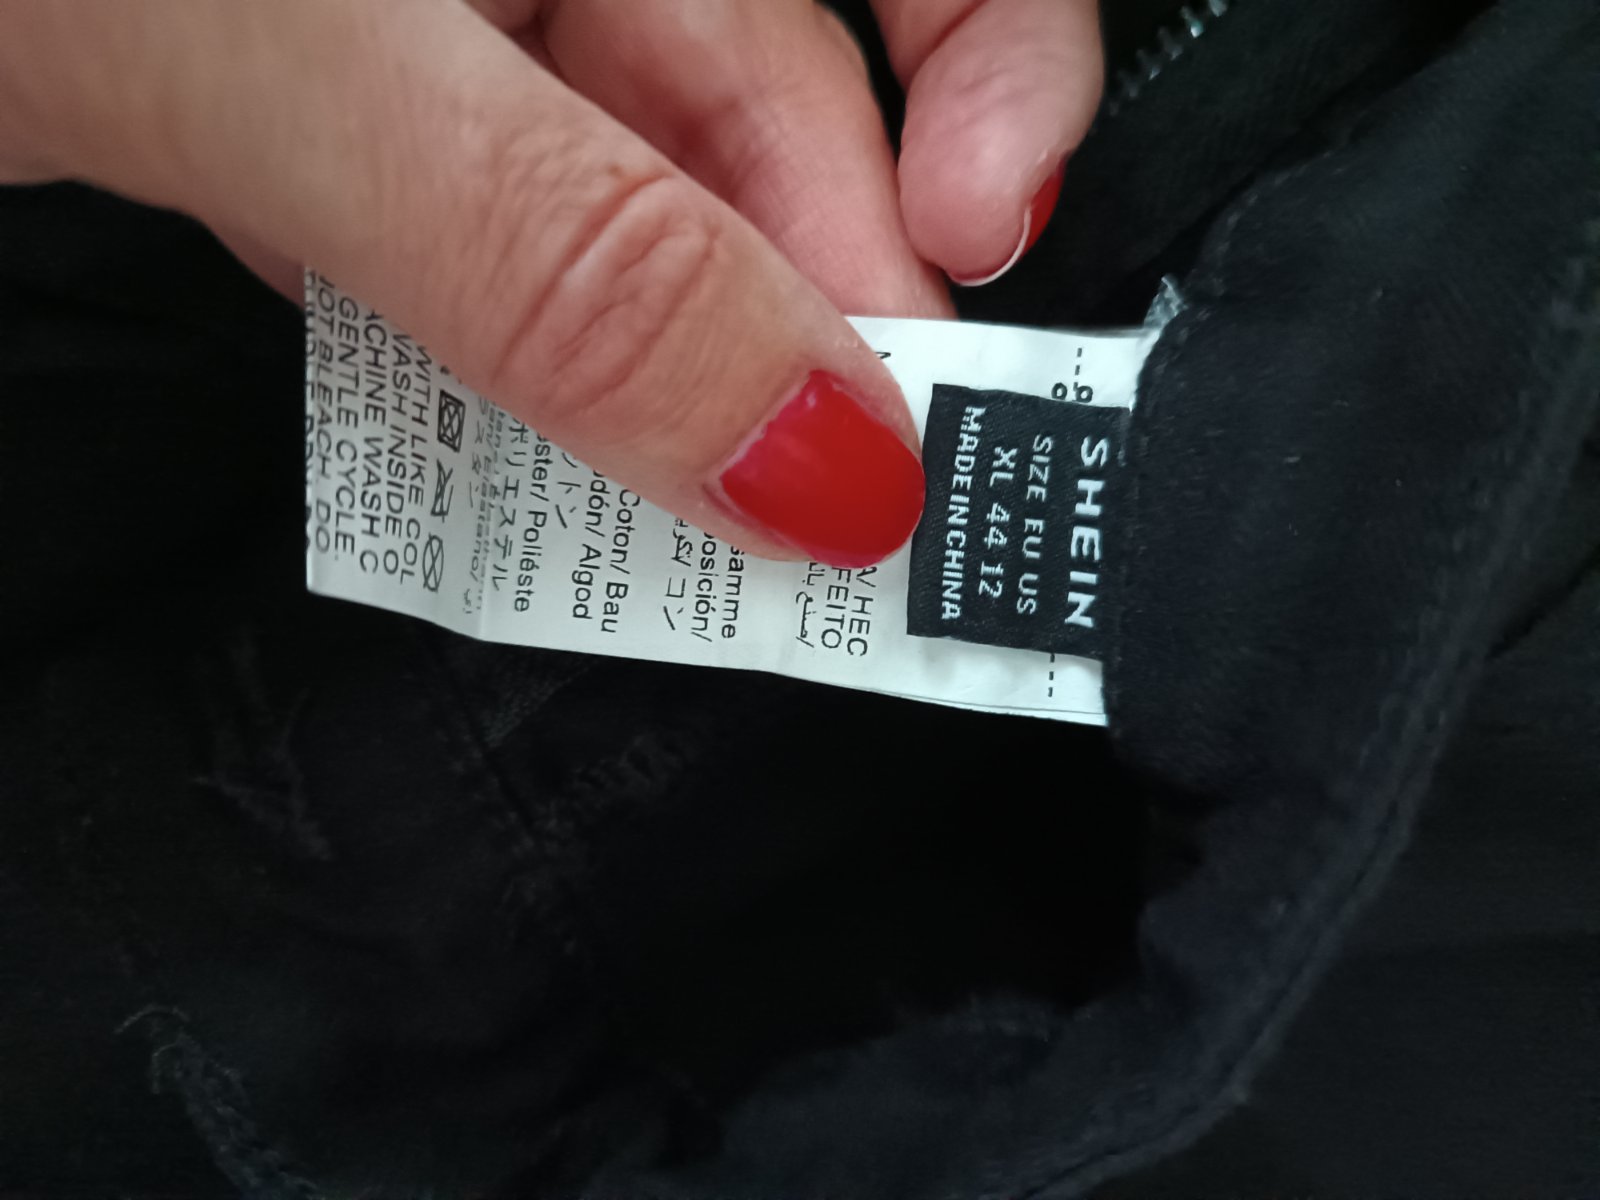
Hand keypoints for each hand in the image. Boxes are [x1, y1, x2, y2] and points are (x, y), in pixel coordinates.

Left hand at [0, 1, 1100, 567]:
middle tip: (814, 501)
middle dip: (802, 314)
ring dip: (647, 369)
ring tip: (654, 498)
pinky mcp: (367, 110)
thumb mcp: (283, 69)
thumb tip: (822, 456)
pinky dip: (506, 344)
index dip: (1002, 84)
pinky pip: (503, 240)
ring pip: (634, 210)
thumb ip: (561, 256)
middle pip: (773, 115)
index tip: (970, 279)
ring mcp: (457, 25)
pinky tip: (466, 393)